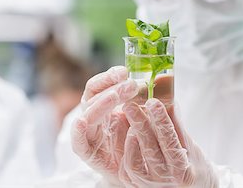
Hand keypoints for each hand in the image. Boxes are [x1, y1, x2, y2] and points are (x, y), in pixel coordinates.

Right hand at [71, 66, 137, 184]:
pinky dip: (77, 131)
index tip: (124, 71)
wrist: (139, 172)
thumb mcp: (143, 116)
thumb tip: (164, 78)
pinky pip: (78, 141)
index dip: (108, 77)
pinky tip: (81, 122)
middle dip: (111, 89)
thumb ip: (146, 100)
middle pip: (93, 97)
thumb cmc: (139, 141)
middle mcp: (91, 117)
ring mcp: (88, 133)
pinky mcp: (87, 152)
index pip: (98, 86)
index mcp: (101, 106)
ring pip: (87, 115)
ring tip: (117, 96)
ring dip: (101, 104)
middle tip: (131, 84)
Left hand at [121, 99, 217, 187]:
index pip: (170, 143)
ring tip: (131, 118)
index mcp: (183, 172)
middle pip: (149, 150)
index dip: (161, 122)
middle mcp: (165, 182)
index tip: (154, 102)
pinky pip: (124, 166)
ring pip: (133, 161)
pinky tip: (126, 131)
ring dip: (131, 136)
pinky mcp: (134, 184)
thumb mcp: (191, 144)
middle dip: (139, 124)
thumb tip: (166, 91)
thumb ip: (175, 121)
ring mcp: (147, 185)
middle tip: (131, 104)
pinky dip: (124, 147)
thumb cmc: (193, 165)